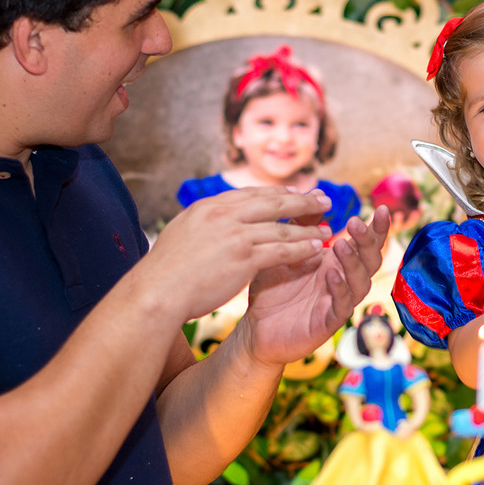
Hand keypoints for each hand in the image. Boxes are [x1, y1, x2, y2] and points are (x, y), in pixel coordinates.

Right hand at [144, 187, 333, 321]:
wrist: (156, 292)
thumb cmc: (165, 270)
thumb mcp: (183, 231)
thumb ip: (204, 223)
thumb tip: (213, 220)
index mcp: (209, 206)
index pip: (252, 194)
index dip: (278, 193)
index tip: (295, 192)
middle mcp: (224, 215)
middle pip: (274, 202)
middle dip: (303, 200)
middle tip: (324, 199)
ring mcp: (235, 235)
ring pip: (282, 227)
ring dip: (308, 228)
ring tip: (327, 229)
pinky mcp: (244, 258)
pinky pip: (282, 250)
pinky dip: (302, 249)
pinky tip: (317, 249)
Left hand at [236, 206, 390, 367]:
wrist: (256, 327)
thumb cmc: (274, 289)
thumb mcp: (285, 250)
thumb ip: (300, 225)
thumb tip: (316, 194)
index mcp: (338, 263)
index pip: (365, 243)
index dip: (377, 228)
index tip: (382, 208)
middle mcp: (344, 281)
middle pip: (370, 261)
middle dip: (368, 241)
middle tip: (355, 223)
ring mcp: (338, 302)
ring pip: (360, 283)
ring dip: (353, 263)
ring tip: (341, 244)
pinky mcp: (327, 323)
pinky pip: (342, 306)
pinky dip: (340, 290)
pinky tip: (331, 275)